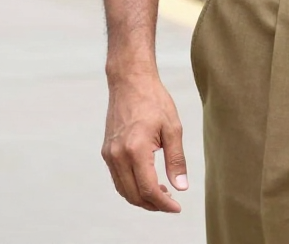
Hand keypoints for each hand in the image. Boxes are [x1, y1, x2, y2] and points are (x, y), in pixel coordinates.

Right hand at [102, 72, 187, 211]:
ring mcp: (109, 154)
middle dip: (153, 204)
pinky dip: (131, 187)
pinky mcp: (107, 151)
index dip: (163, 203)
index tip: (177, 207)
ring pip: (123, 190)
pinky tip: (147, 181)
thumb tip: (181, 187)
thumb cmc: (154, 100)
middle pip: (134, 195)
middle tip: (171, 202)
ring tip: (161, 193)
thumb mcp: (173, 127)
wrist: (130, 81)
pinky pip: (118, 178)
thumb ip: (176, 159)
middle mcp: (118, 155)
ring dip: (141, 198)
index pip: (148, 189)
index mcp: (136, 149)